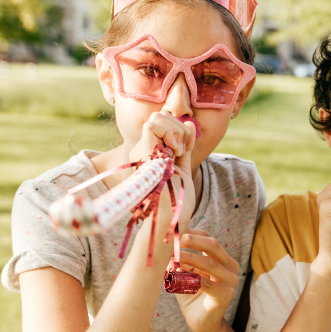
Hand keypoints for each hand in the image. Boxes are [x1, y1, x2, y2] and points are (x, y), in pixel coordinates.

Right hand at [130, 111, 196, 229]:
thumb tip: (189, 123)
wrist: (173, 216)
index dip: (180, 130)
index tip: (186, 149)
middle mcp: (143, 150)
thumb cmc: (177, 199)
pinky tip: (174, 153)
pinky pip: (153, 125)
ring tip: (179, 153)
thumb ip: (185, 146)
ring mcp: (141, 151)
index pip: (163, 124)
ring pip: (157, 116)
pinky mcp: (142, 153)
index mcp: (151, 154)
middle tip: (183, 151)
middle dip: (179, 127)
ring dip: (176, 131)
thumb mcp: (183, 167)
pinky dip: (170, 134)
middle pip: (160, 115)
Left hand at [173, 229, 240, 331]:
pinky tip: (178, 277)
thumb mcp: (185, 273)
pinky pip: (207, 283)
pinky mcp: (225, 295)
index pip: (209, 239)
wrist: (201, 323)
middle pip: (213, 245)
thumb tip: (165, 243)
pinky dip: (191, 278)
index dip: (192, 233)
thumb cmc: (191, 295)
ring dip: (189, 258)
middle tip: (174, 239)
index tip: (173, 231)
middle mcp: (231, 267)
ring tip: (172, 257)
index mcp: (223, 259)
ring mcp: (231, 281)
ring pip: (209, 263)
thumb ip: (179, 259)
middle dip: (192, 240)